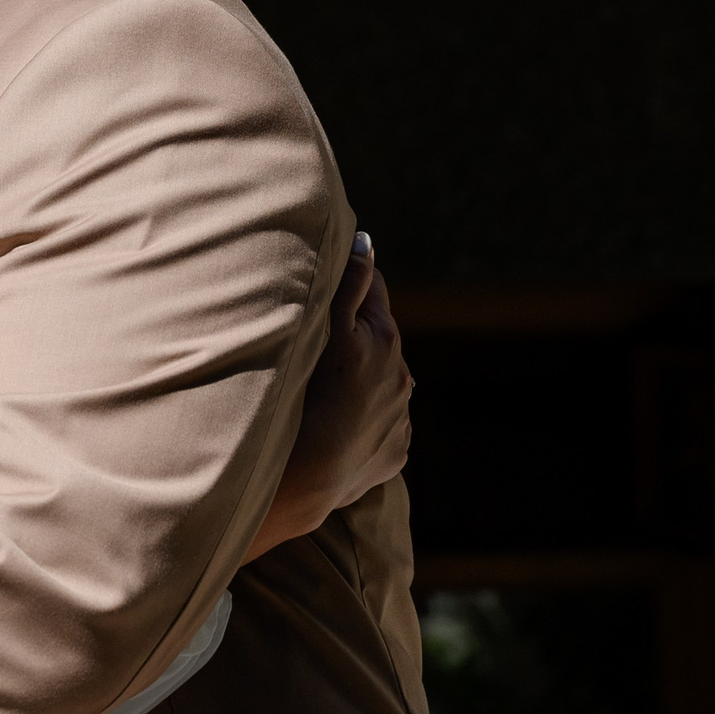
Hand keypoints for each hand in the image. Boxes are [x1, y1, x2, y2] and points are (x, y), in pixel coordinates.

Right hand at [245, 233, 412, 559]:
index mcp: (387, 341)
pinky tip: (338, 424)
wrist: (311, 472)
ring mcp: (400, 420)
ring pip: (381, 385)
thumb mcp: (328, 326)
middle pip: (379, 340)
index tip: (330, 281)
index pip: (373, 291)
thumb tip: (366, 241)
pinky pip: (381, 428)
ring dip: (361, 380)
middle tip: (320, 340)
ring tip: (326, 388)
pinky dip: (363, 421)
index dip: (352, 282)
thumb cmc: (310, 391)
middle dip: (357, 335)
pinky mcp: (394, 454)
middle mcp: (404, 379)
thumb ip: (349, 282)